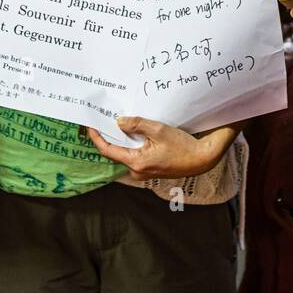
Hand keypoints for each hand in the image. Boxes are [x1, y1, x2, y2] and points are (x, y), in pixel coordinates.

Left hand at [86, 117, 231, 180]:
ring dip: (121, 139)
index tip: (90, 126)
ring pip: (125, 153)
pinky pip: (134, 155)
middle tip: (102, 120)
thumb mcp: (159, 130)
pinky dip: (131, 144)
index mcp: (136, 162)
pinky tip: (132, 133)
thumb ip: (137, 125)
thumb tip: (119, 122)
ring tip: (116, 124)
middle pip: (115, 152)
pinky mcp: (149, 168)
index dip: (97, 138)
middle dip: (109, 137)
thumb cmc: (182, 146)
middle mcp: (137, 170)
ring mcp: (143, 171)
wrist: (201, 159)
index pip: (108, 151)